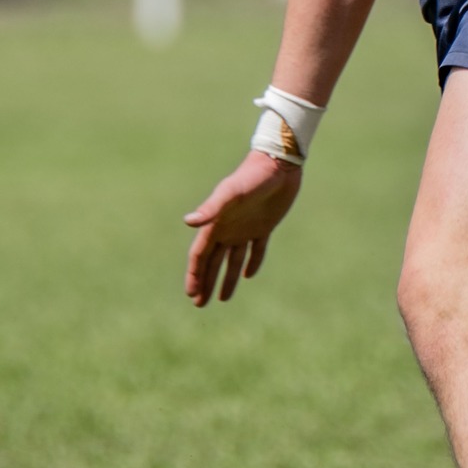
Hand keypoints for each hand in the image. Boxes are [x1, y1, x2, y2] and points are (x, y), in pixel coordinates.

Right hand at [183, 150, 302, 305]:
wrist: (279, 164)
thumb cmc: (252, 177)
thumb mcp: (231, 193)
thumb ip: (211, 208)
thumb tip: (188, 222)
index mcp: (216, 223)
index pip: (200, 255)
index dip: (194, 274)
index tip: (192, 294)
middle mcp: (228, 228)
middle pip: (212, 261)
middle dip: (205, 282)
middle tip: (199, 303)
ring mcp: (246, 228)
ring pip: (232, 260)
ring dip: (226, 278)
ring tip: (221, 299)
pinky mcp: (265, 226)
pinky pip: (256, 249)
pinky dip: (251, 263)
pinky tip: (247, 276)